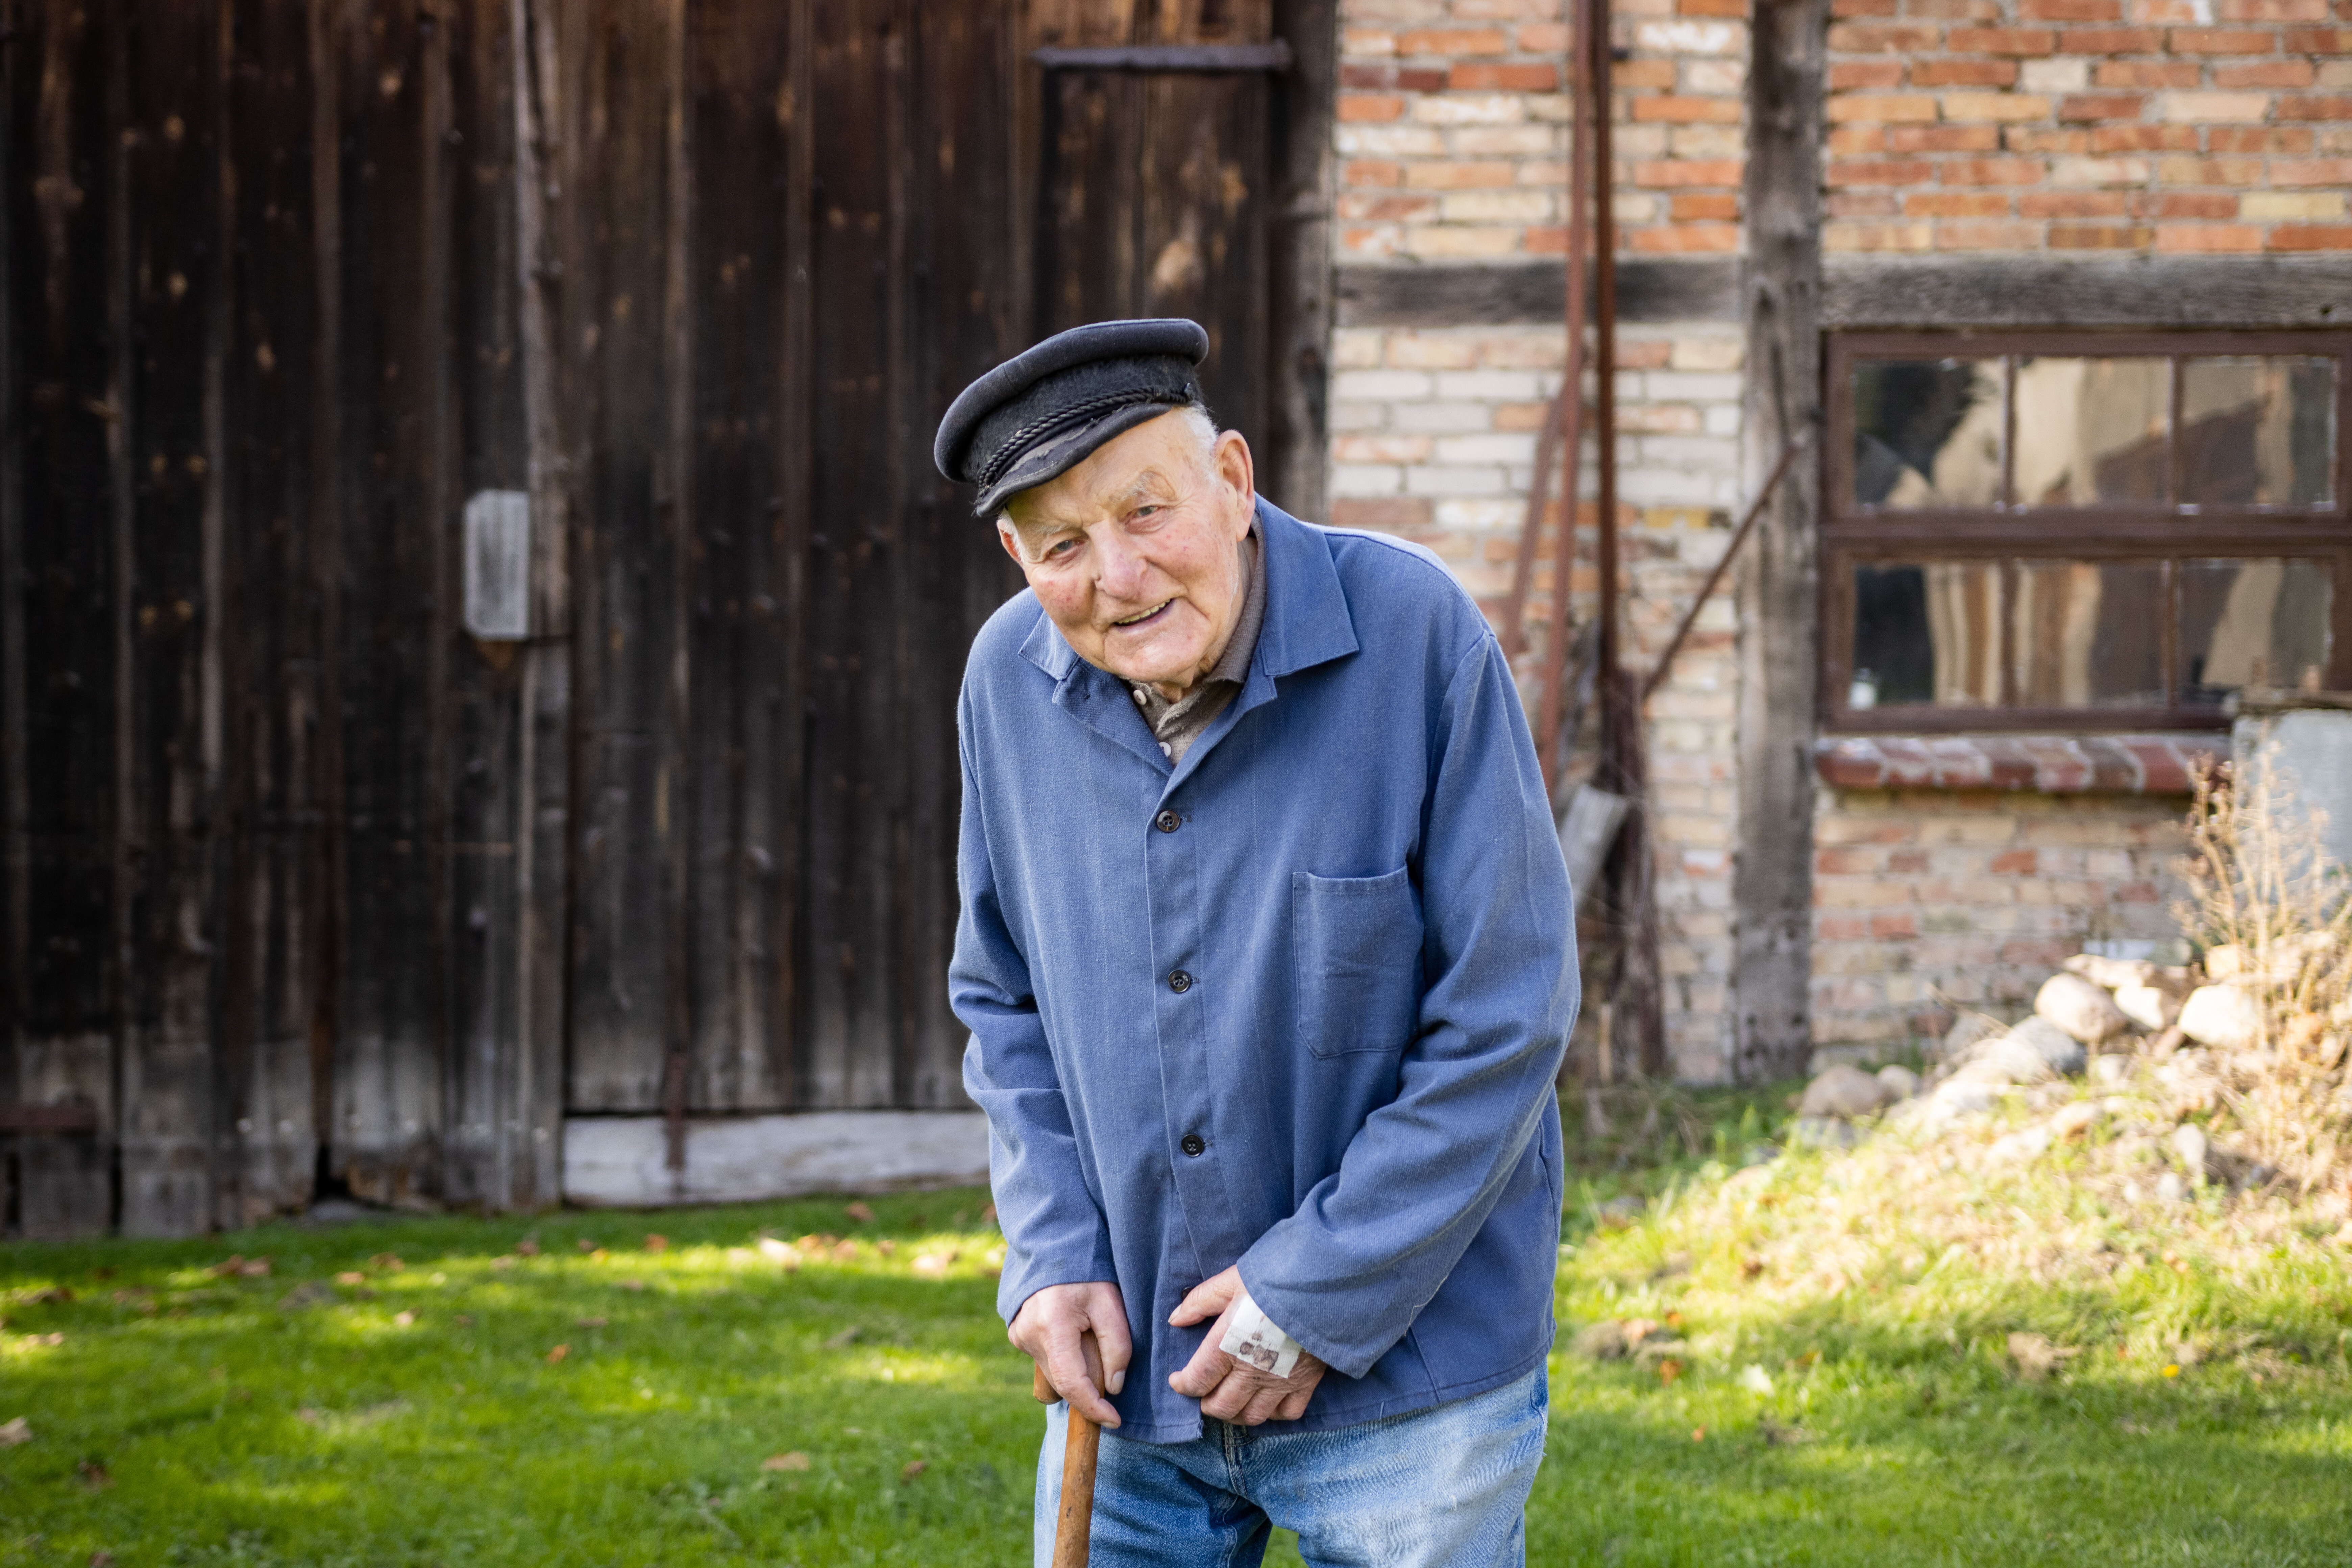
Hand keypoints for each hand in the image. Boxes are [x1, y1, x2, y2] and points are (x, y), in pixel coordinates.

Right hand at [1009, 1280, 1130, 1428]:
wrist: (1053, 1247)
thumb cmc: (1087, 1272)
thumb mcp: (1111, 1303)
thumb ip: (1117, 1346)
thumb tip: (1113, 1387)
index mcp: (1053, 1325)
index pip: (1071, 1382)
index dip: (1093, 1407)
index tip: (1114, 1420)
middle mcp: (1029, 1334)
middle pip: (1063, 1381)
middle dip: (1088, 1382)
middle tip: (1104, 1354)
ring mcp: (1019, 1336)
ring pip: (1054, 1374)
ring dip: (1075, 1368)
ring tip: (1086, 1335)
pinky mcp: (1017, 1335)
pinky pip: (1046, 1361)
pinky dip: (1063, 1357)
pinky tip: (1071, 1333)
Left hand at [1166, 1266, 1326, 1425]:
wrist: (1323, 1285)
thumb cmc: (1273, 1279)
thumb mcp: (1231, 1282)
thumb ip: (1199, 1301)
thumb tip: (1175, 1319)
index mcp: (1228, 1345)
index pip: (1197, 1380)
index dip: (1183, 1385)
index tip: (1178, 1380)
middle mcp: (1251, 1370)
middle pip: (1221, 1407)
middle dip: (1207, 1404)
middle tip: (1205, 1393)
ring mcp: (1280, 1381)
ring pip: (1251, 1416)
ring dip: (1236, 1413)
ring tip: (1232, 1400)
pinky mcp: (1305, 1382)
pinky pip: (1286, 1414)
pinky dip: (1273, 1413)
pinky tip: (1267, 1400)